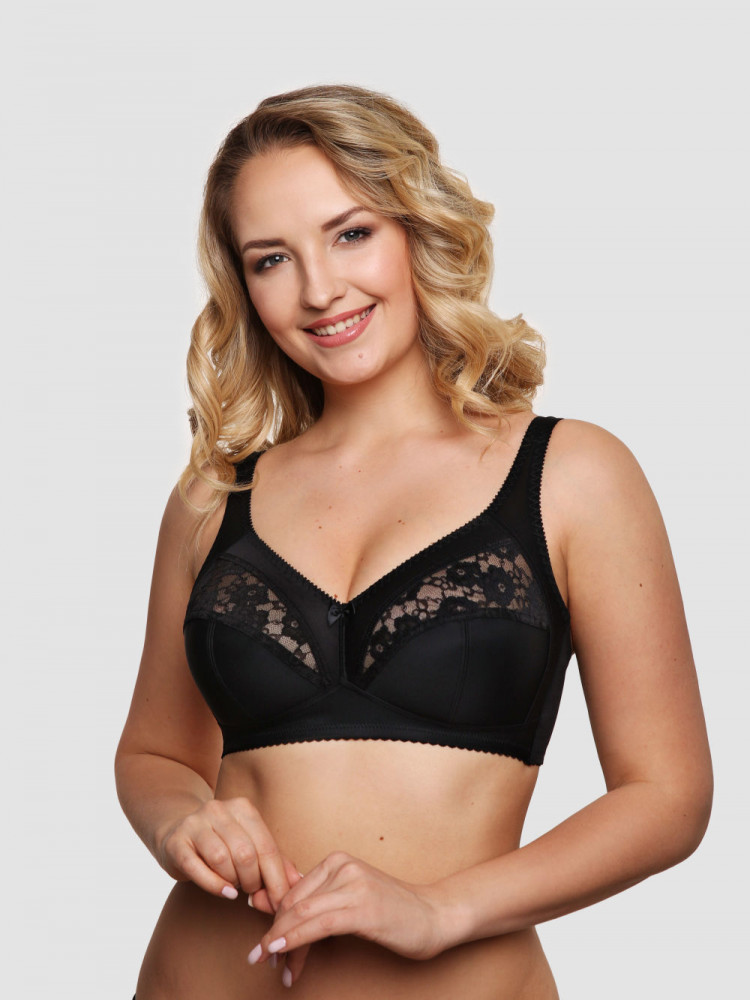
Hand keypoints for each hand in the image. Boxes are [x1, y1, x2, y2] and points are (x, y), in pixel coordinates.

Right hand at [157, 796, 297, 909]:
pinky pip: (196, 868)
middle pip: (246, 853)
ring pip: (221, 859)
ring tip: (235, 885)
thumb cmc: (221, 843)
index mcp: (243, 808)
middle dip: (254, 881)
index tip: (282, 905)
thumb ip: (274, 862)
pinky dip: (214, 885)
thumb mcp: (250, 846)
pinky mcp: (176, 842)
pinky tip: (225, 892)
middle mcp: (219, 810)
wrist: (176, 832)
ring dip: (233, 881)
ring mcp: (195, 823)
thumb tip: (298, 882)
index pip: (267, 846)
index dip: (277, 879)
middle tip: (253, 892)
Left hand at [247, 851, 448, 985]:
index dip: (275, 920)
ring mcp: (354, 885)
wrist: (435, 915)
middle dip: (274, 934)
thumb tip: (265, 903)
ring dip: (280, 943)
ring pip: (301, 915)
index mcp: (337, 860)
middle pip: (293, 903)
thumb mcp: (349, 899)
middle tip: (262, 958)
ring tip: (272, 964)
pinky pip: (318, 924)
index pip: (292, 892)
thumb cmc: (392, 911)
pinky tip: (283, 952)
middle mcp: (343, 866)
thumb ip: (315, 900)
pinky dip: (295, 939)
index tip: (266, 945)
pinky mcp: (363, 908)